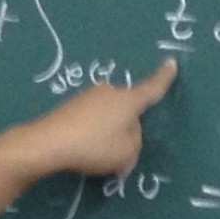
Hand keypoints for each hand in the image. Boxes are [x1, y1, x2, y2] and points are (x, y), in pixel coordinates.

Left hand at [9, 60, 175, 181]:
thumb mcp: (127, 154)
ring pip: (108, 116)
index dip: (164, 78)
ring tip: (97, 156)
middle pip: (127, 109)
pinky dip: (91, 134)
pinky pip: (90, 121)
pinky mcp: (70, 107)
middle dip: (127, 126)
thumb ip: (135, 143)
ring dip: (108, 132)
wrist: (48, 143)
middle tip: (120, 152)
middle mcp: (109, 92)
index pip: (152, 88)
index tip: (171, 62)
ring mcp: (88, 97)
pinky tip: (81, 150)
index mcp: (128, 100)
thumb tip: (125, 134)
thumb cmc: (95, 146)